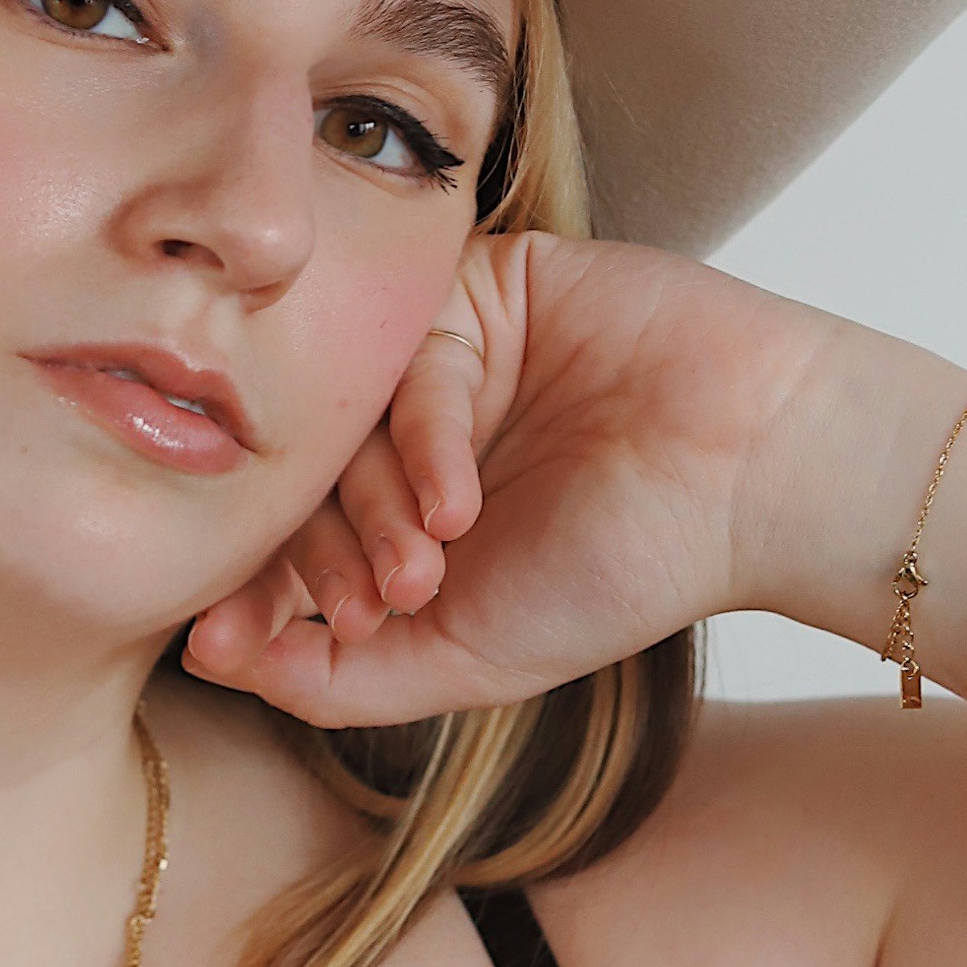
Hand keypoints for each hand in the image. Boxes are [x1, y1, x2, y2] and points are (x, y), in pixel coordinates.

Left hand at [182, 236, 856, 724]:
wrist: (758, 478)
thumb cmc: (628, 570)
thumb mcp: (466, 659)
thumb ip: (338, 678)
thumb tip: (208, 662)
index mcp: (402, 509)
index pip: (285, 535)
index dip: (250, 592)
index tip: (223, 641)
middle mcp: (411, 428)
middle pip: (303, 475)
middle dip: (318, 558)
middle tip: (371, 609)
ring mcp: (444, 354)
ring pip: (348, 419)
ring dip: (371, 510)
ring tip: (428, 570)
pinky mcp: (484, 288)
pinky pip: (410, 355)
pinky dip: (423, 441)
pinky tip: (460, 504)